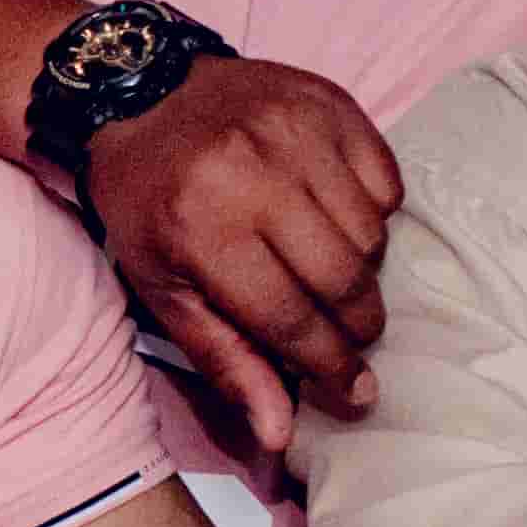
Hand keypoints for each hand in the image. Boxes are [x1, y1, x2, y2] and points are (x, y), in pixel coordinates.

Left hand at [78, 58, 406, 455]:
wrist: (140, 93)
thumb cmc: (148, 203)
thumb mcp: (163, 288)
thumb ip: (225, 360)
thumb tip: (279, 434)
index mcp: (205, 231)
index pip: (291, 319)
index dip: (329, 366)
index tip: (356, 393)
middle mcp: (254, 177)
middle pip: (343, 279)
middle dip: (358, 325)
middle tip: (352, 336)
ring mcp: (297, 132)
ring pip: (372, 232)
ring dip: (363, 267)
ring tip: (332, 270)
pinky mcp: (329, 103)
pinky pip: (386, 179)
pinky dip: (374, 208)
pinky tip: (337, 214)